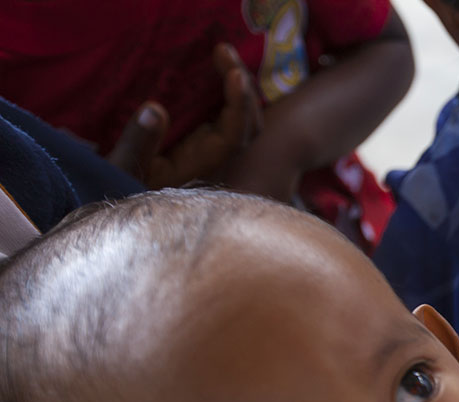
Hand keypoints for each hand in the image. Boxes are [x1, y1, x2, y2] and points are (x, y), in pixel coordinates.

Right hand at [107, 44, 261, 188]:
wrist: (122, 204)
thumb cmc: (121, 188)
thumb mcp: (124, 167)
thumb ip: (139, 142)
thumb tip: (155, 109)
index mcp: (201, 165)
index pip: (234, 137)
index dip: (239, 105)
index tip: (234, 74)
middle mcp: (213, 157)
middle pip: (247, 124)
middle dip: (242, 86)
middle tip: (223, 50)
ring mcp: (210, 149)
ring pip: (242, 119)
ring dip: (238, 85)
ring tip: (222, 53)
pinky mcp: (200, 140)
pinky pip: (226, 116)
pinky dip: (227, 92)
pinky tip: (217, 69)